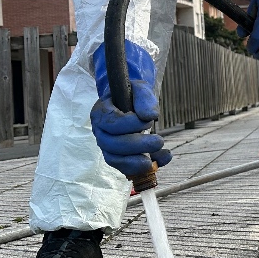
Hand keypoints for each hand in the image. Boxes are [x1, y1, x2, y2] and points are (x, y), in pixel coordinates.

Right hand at [90, 41, 171, 176]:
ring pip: (113, 159)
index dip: (130, 124)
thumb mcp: (139, 89)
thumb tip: (150, 116)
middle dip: (136, 145)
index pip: (110, 122)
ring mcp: (106, 146)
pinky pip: (122, 167)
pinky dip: (139, 168)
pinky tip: (159, 162)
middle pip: (111, 143)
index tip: (148, 121)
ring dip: (135, 161)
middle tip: (159, 141)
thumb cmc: (132, 96)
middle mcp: (100, 131)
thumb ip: (144, 98)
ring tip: (155, 160)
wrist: (131, 104)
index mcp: (101, 112)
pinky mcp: (117, 157)